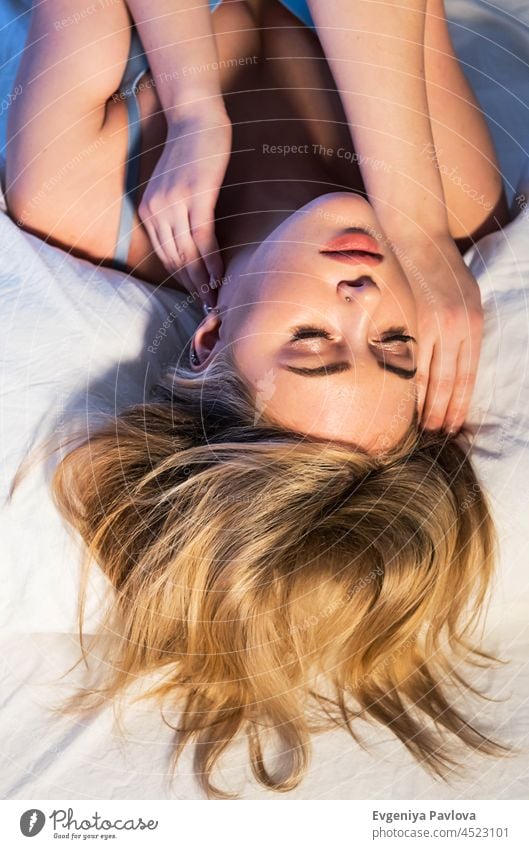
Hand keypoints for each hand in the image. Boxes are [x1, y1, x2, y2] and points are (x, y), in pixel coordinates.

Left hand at [138, 105, 231, 305]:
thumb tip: (190, 241)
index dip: (182, 278)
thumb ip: (174, 210)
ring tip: (216, 296)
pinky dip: (212, 259)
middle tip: (208, 304)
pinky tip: (220, 274)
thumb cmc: (189, 149)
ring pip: (189, 252)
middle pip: (175, 258)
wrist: (194, 115)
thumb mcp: (173, 184)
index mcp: (148, 209)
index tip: (196, 294)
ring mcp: (175, 202)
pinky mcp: (196, 196)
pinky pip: (203, 237)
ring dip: (203, 278)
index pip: (165, 254)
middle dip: (193, 284)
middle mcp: (156, 208)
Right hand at [393, 232, 482, 433]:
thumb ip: (464, 333)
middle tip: (435, 438)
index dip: (460, 407)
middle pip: (447, 383)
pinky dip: (402, 383)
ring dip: (421, 405)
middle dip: (441, 414)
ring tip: (417, 429)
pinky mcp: (404, 321)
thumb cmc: (443, 269)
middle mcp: (453, 328)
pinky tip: (398, 400)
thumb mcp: (468, 299)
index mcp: (472, 326)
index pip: (466, 378)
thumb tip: (456, 367)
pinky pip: (404, 359)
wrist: (418, 238)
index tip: (453, 428)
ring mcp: (427, 325)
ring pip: (424, 376)